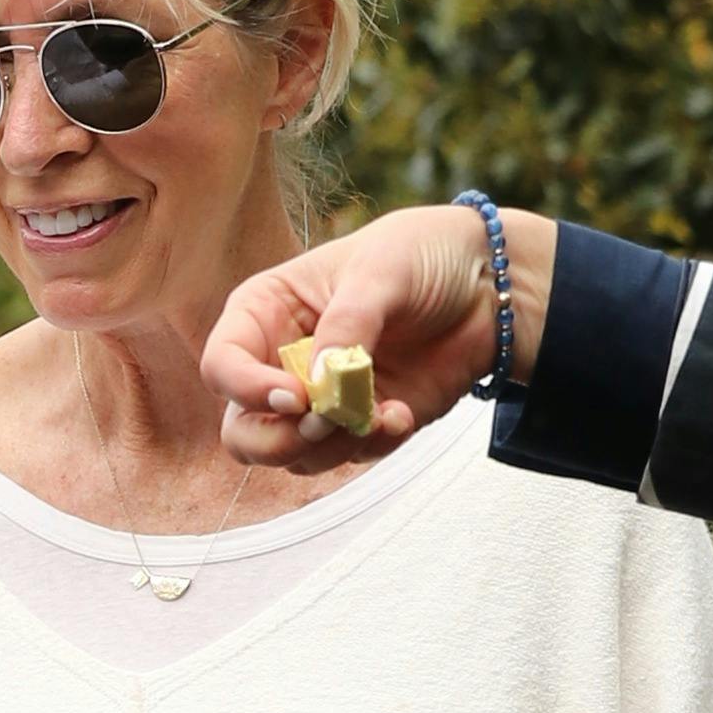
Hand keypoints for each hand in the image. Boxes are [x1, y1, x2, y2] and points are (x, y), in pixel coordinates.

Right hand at [203, 204, 553, 471]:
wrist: (489, 286)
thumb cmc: (422, 255)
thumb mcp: (380, 271)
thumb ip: (347, 326)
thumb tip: (318, 386)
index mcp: (265, 313)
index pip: (223, 366)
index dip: (246, 389)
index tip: (294, 395)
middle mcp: (280, 362)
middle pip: (243, 432)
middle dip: (277, 440)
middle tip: (323, 424)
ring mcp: (319, 399)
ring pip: (293, 455)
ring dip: (334, 445)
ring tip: (382, 411)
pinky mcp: (360, 423)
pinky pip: (348, 457)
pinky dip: (373, 445)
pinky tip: (401, 414)